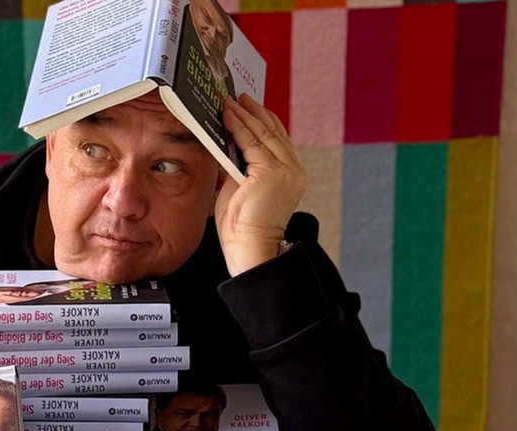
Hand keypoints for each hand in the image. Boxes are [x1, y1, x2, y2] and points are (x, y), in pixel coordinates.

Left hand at [215, 94, 305, 275]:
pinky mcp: (270, 171)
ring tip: (229, 100)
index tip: (246, 105)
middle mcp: (293, 169)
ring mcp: (284, 169)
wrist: (250, 248)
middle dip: (253, 111)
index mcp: (290, 174)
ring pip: (262, 133)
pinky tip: (227, 115)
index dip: (262, 120)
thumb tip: (224, 145)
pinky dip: (238, 126)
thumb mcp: (240, 187)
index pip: (277, 139)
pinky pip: (252, 142)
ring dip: (244, 114)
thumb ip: (238, 166)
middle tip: (237, 95)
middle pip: (272, 131)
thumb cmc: (241, 226)